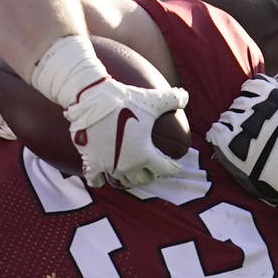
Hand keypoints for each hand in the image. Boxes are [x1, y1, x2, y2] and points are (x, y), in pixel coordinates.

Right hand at [63, 78, 188, 187]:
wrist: (93, 99)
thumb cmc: (125, 100)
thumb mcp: (153, 99)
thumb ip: (173, 99)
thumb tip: (186, 96)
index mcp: (146, 154)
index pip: (165, 170)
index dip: (172, 167)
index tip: (174, 165)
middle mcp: (128, 165)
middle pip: (144, 179)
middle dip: (150, 174)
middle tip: (151, 167)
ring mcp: (109, 166)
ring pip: (123, 181)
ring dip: (129, 177)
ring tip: (131, 170)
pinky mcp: (91, 163)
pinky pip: (96, 180)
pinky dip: (100, 179)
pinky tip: (102, 175)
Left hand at [207, 78, 277, 221]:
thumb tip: (266, 88)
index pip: (254, 85)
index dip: (253, 98)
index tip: (256, 110)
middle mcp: (261, 107)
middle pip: (240, 101)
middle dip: (243, 114)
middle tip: (250, 132)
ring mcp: (244, 124)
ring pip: (227, 115)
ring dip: (232, 126)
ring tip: (242, 141)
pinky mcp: (229, 142)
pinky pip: (216, 130)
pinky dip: (219, 137)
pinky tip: (229, 146)